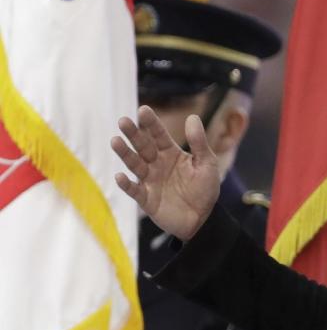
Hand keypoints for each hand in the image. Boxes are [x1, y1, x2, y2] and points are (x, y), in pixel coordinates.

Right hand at [111, 106, 219, 240]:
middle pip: (143, 147)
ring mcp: (150, 181)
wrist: (202, 219)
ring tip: (115, 141)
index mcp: (171, 153)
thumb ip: (199, 142)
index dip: (151, 123)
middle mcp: (157, 164)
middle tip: (123, 121)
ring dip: (125, 154)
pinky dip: (127, 185)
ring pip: (135, 165)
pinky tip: (120, 176)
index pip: (159, 135)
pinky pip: (134, 191)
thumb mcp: (207, 164)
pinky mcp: (146, 199)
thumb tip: (193, 117)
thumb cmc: (204, 189)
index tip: (143, 110)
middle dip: (133, 134)